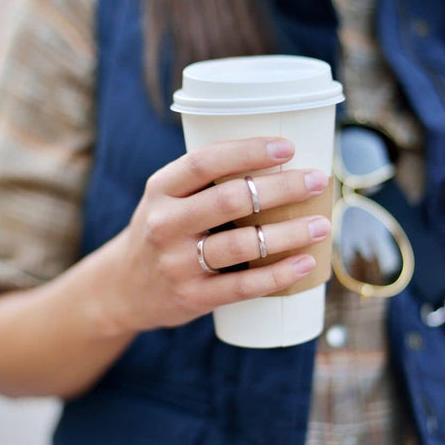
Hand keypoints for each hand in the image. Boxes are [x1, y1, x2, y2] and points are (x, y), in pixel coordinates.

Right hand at [100, 137, 329, 333]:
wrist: (123, 287)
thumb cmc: (160, 233)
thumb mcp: (166, 200)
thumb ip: (203, 184)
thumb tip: (273, 167)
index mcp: (161, 190)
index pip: (205, 161)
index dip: (248, 151)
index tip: (286, 148)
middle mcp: (165, 224)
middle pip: (231, 200)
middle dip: (282, 188)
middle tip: (317, 182)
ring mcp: (178, 263)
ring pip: (243, 244)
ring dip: (290, 231)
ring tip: (321, 224)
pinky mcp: (193, 296)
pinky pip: (243, 285)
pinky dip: (279, 274)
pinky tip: (306, 263)